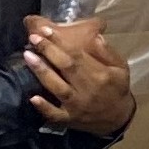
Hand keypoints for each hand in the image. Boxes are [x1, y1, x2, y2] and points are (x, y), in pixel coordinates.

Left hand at [24, 15, 132, 134]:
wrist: (118, 119)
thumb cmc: (117, 89)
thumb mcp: (121, 68)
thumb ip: (107, 53)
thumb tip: (96, 36)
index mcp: (100, 75)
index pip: (77, 55)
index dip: (60, 42)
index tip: (46, 30)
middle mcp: (87, 89)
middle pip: (66, 67)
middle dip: (48, 51)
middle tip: (34, 37)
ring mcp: (77, 106)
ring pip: (57, 88)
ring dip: (42, 72)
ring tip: (28, 56)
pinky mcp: (70, 118)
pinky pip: (55, 114)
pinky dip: (44, 107)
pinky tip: (33, 98)